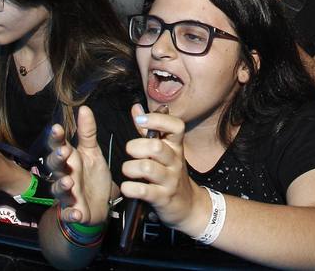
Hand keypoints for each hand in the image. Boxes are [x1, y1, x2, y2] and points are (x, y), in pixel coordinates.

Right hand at [48, 108, 113, 226]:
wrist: (100, 205)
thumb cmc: (92, 176)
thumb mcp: (92, 152)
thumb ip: (87, 132)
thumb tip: (84, 108)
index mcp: (69, 160)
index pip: (58, 146)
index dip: (56, 138)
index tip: (57, 128)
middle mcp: (64, 176)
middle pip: (55, 167)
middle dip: (58, 160)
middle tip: (64, 152)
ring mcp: (68, 195)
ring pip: (59, 190)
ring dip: (62, 186)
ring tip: (69, 182)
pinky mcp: (74, 212)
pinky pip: (70, 214)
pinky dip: (71, 214)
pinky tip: (75, 212)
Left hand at [121, 104, 206, 233]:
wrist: (187, 205)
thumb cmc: (170, 173)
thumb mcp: (164, 150)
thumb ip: (149, 130)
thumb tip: (136, 108)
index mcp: (176, 146)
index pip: (176, 126)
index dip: (158, 120)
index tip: (141, 120)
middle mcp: (175, 161)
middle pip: (157, 147)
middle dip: (137, 146)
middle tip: (130, 150)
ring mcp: (170, 180)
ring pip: (148, 168)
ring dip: (131, 168)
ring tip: (127, 170)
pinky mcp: (163, 198)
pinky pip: (144, 191)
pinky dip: (130, 188)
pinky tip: (127, 188)